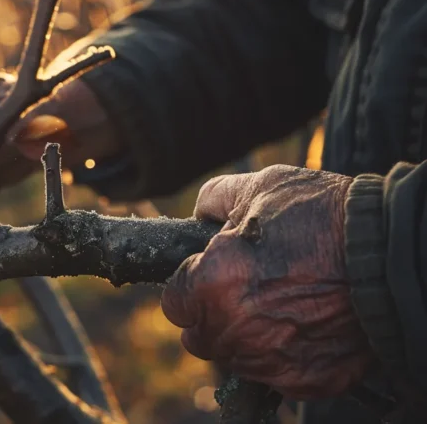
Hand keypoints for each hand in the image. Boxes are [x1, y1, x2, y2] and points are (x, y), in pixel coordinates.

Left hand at [161, 165, 376, 398]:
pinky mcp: (304, 379)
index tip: (213, 276)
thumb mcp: (260, 188)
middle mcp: (233, 329)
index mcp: (211, 284)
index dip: (193, 286)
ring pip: (235, 357)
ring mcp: (269, 359)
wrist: (390, 248)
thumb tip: (198, 216)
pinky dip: (284, 356)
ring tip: (282, 304)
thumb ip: (214, 200)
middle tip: (248, 290)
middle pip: (200, 336)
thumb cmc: (323, 215)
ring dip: (246, 337)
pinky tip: (304, 326)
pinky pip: (275, 375)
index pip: (175, 303)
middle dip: (214, 314)